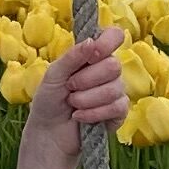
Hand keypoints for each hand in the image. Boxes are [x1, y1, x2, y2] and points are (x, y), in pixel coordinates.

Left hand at [24, 33, 129, 158]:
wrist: (49, 132)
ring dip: (86, 99)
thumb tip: (91, 41)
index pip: (114, 36)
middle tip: (70, 87)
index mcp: (93, 55)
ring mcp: (116, 91)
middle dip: (86, 80)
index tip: (92, 55)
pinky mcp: (119, 112)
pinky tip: (79, 116)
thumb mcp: (53, 75)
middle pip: (114, 65)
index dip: (107, 43)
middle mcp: (108, 70)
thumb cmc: (49, 99)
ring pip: (114, 88)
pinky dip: (94, 113)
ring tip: (72, 103)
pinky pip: (117, 107)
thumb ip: (72, 57)